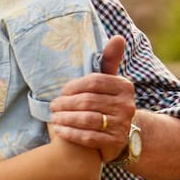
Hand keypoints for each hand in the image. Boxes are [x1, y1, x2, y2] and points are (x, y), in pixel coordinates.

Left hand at [49, 34, 134, 162]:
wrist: (120, 133)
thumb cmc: (107, 101)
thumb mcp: (109, 82)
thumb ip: (109, 61)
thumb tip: (117, 37)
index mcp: (124, 87)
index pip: (93, 82)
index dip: (73, 87)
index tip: (60, 92)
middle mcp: (127, 105)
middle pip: (88, 101)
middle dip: (65, 104)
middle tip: (52, 106)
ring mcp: (122, 125)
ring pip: (87, 119)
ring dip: (65, 118)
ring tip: (53, 118)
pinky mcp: (115, 142)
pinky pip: (88, 137)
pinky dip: (70, 133)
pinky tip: (59, 130)